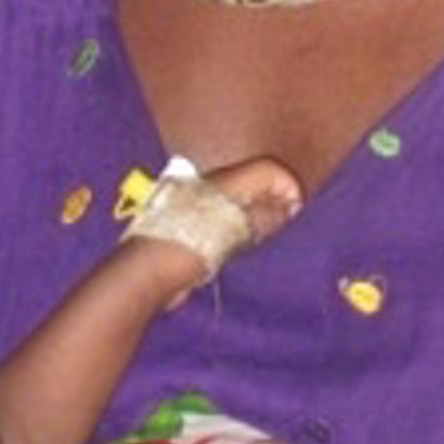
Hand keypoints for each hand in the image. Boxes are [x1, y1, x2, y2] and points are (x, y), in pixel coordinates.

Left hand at [124, 153, 304, 310]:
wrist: (145, 273)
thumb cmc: (191, 245)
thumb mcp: (236, 230)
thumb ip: (265, 215)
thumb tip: (289, 205)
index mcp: (224, 180)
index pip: (268, 170)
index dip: (289, 188)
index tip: (297, 216)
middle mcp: (211, 187)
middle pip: (254, 185)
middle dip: (275, 203)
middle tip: (287, 230)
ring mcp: (199, 207)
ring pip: (240, 205)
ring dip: (257, 219)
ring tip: (268, 243)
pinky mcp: (192, 229)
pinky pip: (225, 223)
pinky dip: (240, 232)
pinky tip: (243, 252)